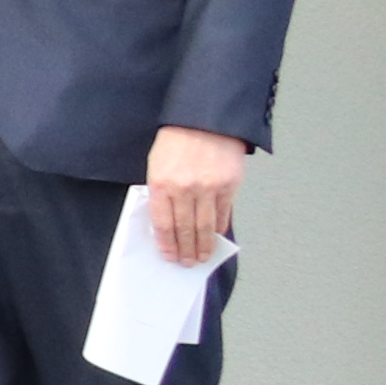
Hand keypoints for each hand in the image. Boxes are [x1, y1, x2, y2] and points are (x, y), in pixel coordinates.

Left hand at [148, 124, 246, 269]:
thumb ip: (159, 192)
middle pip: (184, 229)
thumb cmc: (176, 141)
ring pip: (205, 226)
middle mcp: (185, 189)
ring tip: (201, 257)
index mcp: (161, 184)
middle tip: (186, 262)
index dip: (166, 243)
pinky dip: (219, 228)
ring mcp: (209, 188)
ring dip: (203, 245)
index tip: (168, 256)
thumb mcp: (156, 164)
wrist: (204, 121)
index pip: (163, 223)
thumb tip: (165, 220)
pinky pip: (223, 213)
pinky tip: (215, 237)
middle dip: (185, 249)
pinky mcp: (229, 185)